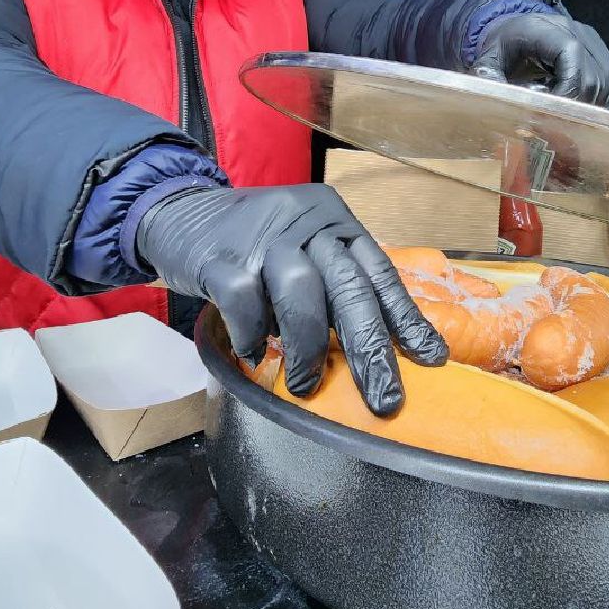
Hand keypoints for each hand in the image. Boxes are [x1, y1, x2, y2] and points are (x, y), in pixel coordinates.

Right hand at [135, 184, 446, 414]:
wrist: (178, 210)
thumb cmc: (251, 242)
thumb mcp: (301, 247)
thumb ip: (333, 282)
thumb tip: (375, 345)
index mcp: (334, 221)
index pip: (379, 272)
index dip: (405, 318)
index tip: (430, 359)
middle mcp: (305, 224)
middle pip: (349, 287)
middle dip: (370, 349)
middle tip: (384, 398)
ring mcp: (262, 238)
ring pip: (301, 294)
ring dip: (308, 348)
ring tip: (306, 385)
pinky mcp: (222, 257)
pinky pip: (246, 303)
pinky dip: (255, 335)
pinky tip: (256, 355)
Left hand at [471, 14, 608, 104]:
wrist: (520, 30)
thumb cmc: (505, 45)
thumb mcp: (489, 59)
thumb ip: (488, 77)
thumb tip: (491, 102)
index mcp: (549, 30)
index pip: (572, 55)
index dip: (566, 88)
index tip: (550, 113)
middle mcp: (578, 32)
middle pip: (591, 77)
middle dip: (573, 105)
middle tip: (552, 124)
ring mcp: (594, 43)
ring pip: (602, 84)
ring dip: (583, 105)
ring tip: (559, 113)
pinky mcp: (602, 55)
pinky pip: (606, 84)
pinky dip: (591, 100)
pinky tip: (570, 105)